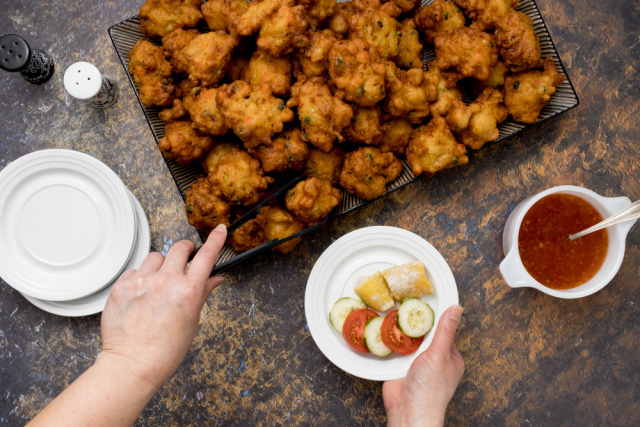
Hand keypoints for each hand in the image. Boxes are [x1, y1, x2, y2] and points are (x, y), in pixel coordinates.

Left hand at [98, 224, 227, 389]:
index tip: (219, 230)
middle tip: (184, 259)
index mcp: (188, 291)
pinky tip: (141, 294)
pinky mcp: (122, 286)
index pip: (206, 256)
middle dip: (185, 251)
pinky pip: (135, 270)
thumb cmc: (165, 349)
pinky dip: (140, 277)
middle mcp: (165, 282)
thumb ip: (202, 294)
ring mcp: (141, 282)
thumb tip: (214, 278)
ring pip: (155, 257)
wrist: (133, 363)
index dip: (215, 240)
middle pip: (179, 248)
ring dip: (160, 265)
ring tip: (157, 284)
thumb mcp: (192, 321)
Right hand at [382, 305, 464, 426]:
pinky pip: (396, 349)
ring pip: (409, 340)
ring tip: (393, 311)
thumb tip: (456, 308)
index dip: (436, 315)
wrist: (408, 411)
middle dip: (415, 322)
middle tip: (406, 301)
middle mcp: (434, 359)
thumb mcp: (439, 354)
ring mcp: (417, 363)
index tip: (427, 298)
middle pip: (425, 333)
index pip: (445, 329)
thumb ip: (445, 331)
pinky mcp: (400, 367)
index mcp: (450, 357)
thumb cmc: (430, 389)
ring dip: (401, 331)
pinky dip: (391, 341)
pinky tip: (384, 330)